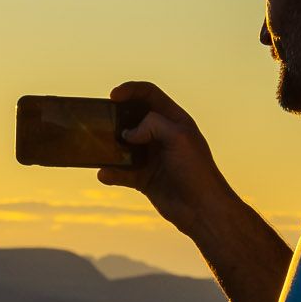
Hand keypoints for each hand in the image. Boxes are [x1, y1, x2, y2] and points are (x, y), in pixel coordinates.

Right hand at [102, 77, 220, 221]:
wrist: (202, 210)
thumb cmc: (196, 171)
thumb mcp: (178, 137)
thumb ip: (153, 124)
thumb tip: (127, 134)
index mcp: (174, 120)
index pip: (149, 95)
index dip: (131, 90)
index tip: (113, 96)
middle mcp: (161, 136)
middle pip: (133, 117)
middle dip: (116, 117)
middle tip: (102, 120)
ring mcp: (152, 157)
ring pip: (123, 145)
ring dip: (110, 146)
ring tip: (98, 147)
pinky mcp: (144, 178)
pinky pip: (121, 172)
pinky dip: (111, 173)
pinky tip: (104, 175)